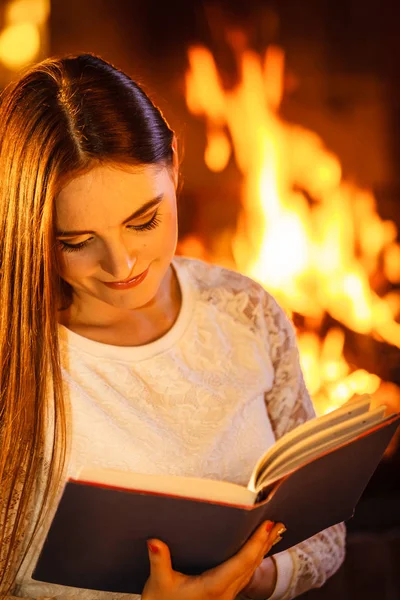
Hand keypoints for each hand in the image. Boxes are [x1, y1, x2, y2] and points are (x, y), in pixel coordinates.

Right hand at [141, 520, 283, 599]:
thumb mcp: (159, 584)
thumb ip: (159, 561)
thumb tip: (154, 541)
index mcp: (215, 587)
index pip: (243, 561)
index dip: (257, 542)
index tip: (267, 525)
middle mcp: (225, 592)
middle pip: (252, 565)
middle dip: (265, 543)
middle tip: (278, 523)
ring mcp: (226, 596)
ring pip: (250, 571)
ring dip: (262, 551)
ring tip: (272, 533)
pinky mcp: (222, 596)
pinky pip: (244, 576)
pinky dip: (253, 560)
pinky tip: (255, 554)